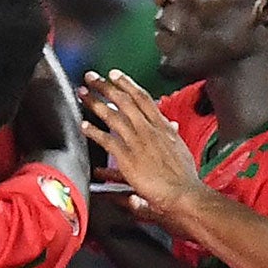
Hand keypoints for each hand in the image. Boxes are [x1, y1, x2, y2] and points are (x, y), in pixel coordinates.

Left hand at [80, 70, 202, 224]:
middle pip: (124, 100)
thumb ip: (173, 135)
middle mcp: (149, 130)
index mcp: (163, 127)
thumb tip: (172, 125)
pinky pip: (107, 140)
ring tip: (83, 94)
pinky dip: (94, 132)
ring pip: (113, 116)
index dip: (127, 84)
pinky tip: (85, 126)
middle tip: (91, 77)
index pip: (143, 98)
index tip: (115, 75)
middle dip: (105, 86)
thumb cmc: (184, 176)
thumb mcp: (182, 149)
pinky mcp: (128, 157)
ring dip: (95, 102)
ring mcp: (138, 142)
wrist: (183, 193)